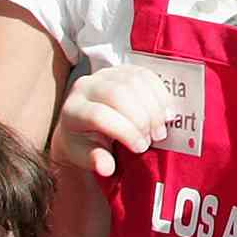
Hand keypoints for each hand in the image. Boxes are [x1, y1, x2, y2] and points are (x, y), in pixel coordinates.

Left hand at [54, 65, 171, 175]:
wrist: (84, 123)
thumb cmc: (84, 142)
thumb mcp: (84, 156)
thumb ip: (95, 161)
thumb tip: (106, 167)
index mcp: (73, 110)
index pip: (99, 115)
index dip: (125, 131)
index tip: (140, 147)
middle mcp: (86, 86)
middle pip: (118, 94)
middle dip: (142, 118)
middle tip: (153, 138)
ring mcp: (105, 74)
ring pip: (134, 82)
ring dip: (153, 107)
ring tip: (159, 128)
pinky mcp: (123, 69)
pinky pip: (146, 75)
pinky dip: (160, 94)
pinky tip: (164, 112)